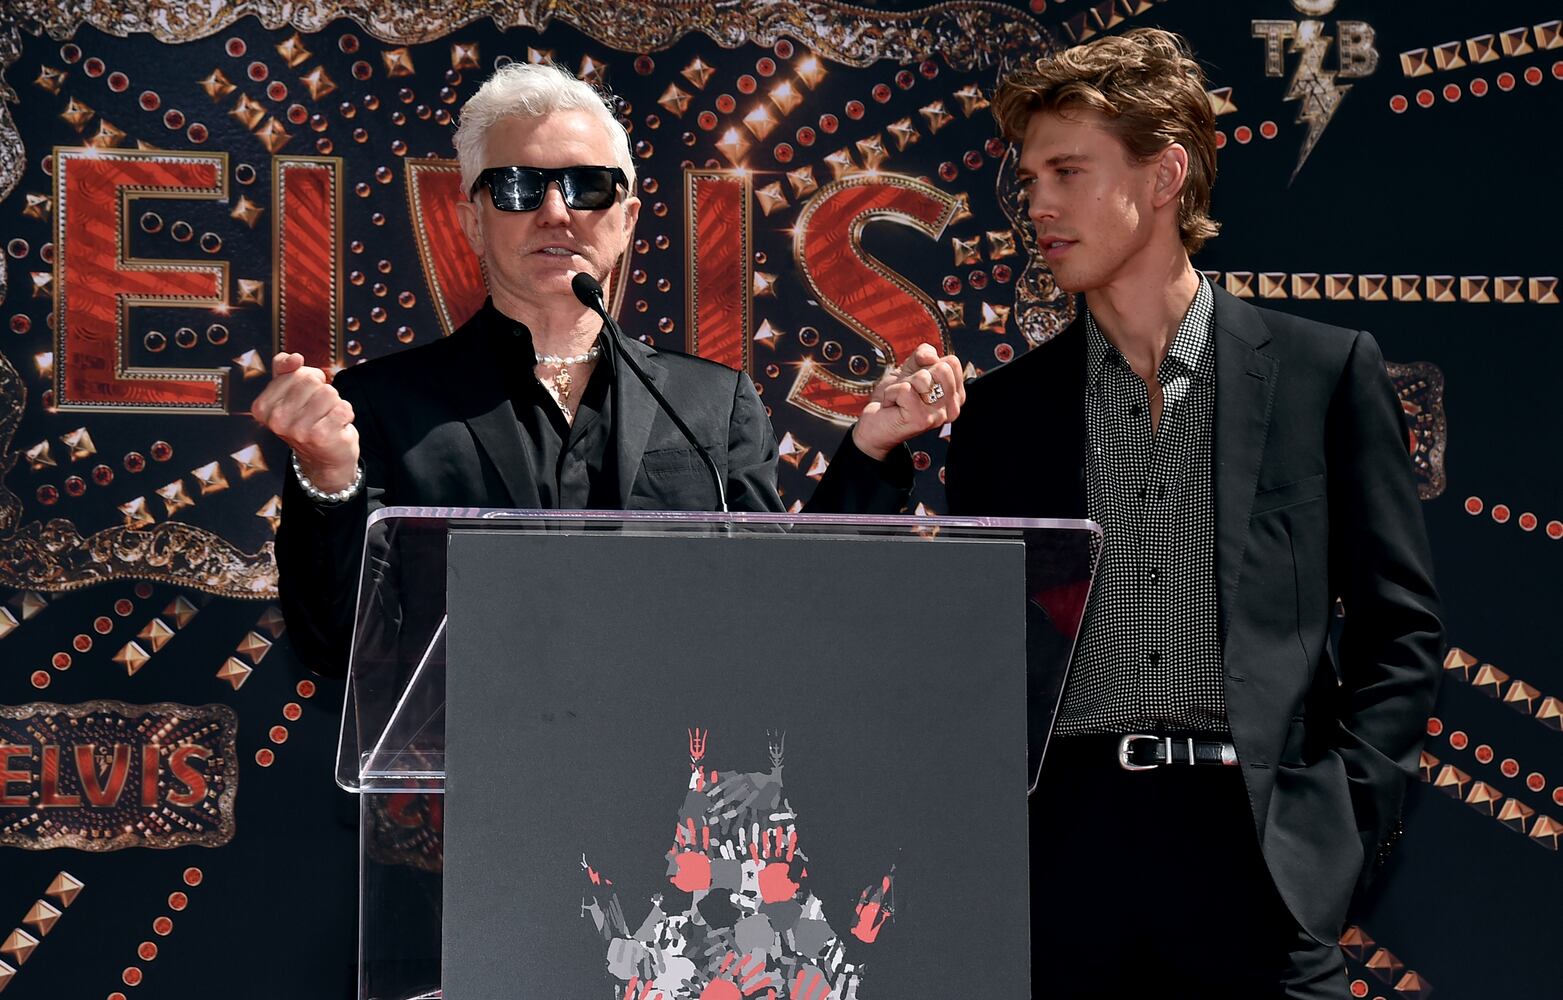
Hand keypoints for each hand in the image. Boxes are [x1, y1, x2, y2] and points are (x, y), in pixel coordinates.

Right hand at [251, 353, 359, 490]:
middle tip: (318, 411)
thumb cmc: (307, 421)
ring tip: (327, 418)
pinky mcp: (321, 436)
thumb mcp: (289, 393)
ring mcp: (298, 430)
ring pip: (330, 392)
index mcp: (263, 406)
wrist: (323, 459)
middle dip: (322, 391)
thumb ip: (285, 369)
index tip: (305, 398)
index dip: (309, 379)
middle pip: (313, 380)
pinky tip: (337, 427)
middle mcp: (277, 419)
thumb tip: (294, 357)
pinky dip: (346, 415)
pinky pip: (344, 407)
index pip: (296, 370)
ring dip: (335, 404)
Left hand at [850, 343, 964, 460]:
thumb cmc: (895, 398)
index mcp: (955, 395)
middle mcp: (951, 408)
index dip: (929, 364)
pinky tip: (892, 406)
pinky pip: (905, 390)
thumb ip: (924, 354)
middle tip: (908, 391)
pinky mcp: (922, 420)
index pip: (952, 362)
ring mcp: (938, 415)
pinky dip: (892, 393)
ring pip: (923, 378)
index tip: (917, 381)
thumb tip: (930, 356)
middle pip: (942, 368)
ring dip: (903, 385)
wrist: (875, 423)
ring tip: (900, 400)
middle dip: (916, 375)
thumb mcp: (911, 369)